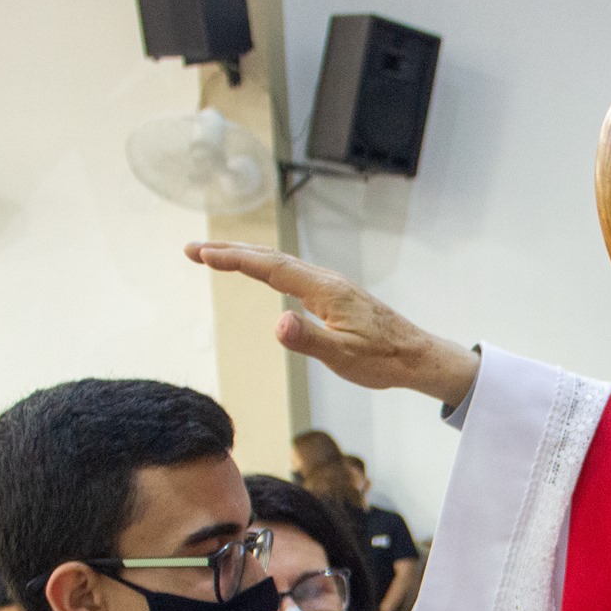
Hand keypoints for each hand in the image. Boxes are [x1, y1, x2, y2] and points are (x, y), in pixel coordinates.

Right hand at [186, 242, 480, 401]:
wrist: (418, 356)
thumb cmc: (384, 360)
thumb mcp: (343, 357)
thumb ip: (309, 339)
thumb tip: (277, 323)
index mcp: (324, 290)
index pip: (270, 267)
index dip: (233, 259)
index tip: (201, 254)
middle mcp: (326, 280)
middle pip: (270, 258)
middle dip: (230, 251)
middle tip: (192, 249)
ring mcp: (331, 285)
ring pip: (281, 262)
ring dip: (246, 256)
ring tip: (215, 255)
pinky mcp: (335, 295)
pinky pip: (292, 272)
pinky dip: (267, 266)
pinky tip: (262, 271)